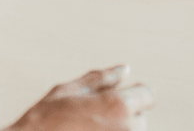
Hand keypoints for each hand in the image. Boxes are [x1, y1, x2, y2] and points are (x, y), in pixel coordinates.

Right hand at [6, 65, 152, 130]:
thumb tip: (125, 69)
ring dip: (118, 129)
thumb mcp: (69, 91)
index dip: (134, 93)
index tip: (118, 98)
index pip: (148, 94)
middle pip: (140, 117)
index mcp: (118, 105)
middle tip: (93, 118)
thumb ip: (101, 79)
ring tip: (89, 129)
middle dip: (123, 115)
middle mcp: (127, 129)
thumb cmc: (46, 120)